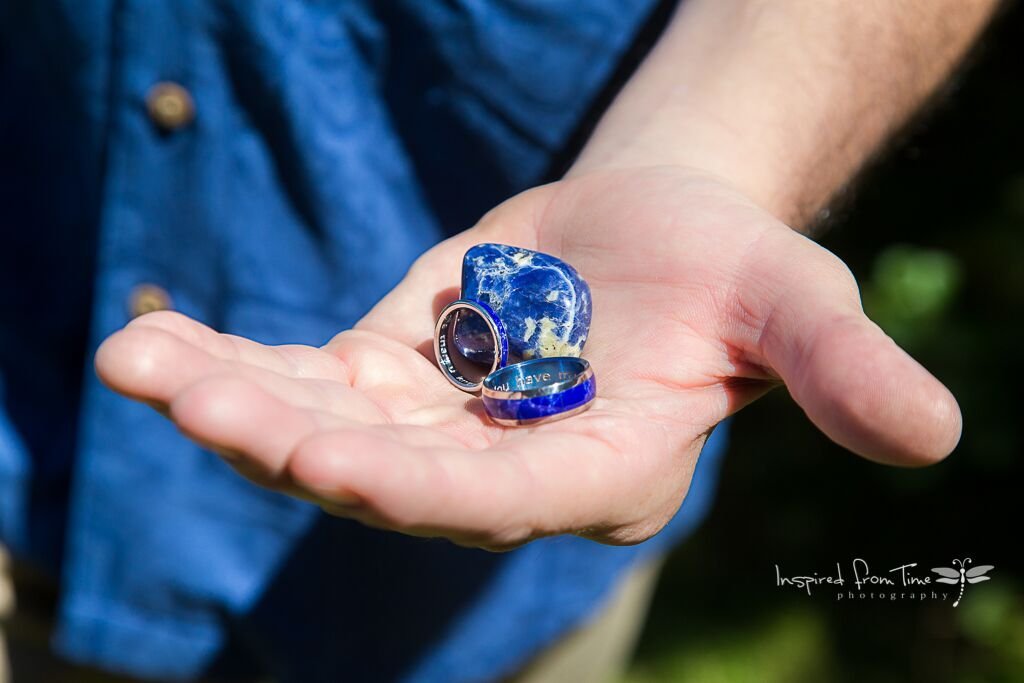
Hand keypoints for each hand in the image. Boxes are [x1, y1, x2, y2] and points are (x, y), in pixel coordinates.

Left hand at [95, 167, 959, 549]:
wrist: (656, 235)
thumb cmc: (727, 268)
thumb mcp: (790, 304)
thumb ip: (841, 371)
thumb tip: (938, 433)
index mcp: (594, 471)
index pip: (500, 501)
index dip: (417, 483)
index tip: (323, 451)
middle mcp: (502, 470)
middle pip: (387, 476)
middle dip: (290, 443)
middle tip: (192, 399)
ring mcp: (437, 427)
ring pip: (323, 430)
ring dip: (232, 401)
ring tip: (142, 365)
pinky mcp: (390, 374)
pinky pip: (301, 379)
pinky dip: (229, 363)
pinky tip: (154, 344)